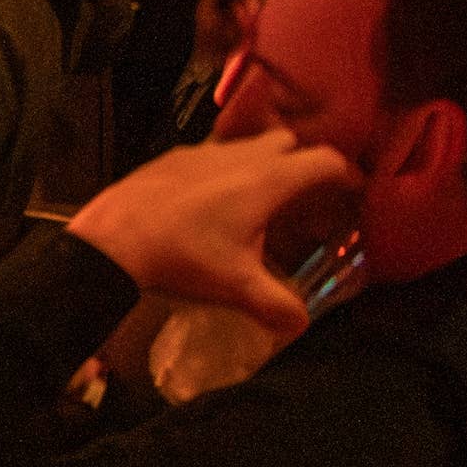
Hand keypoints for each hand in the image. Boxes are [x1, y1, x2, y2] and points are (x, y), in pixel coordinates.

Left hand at [66, 128, 360, 338]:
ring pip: (247, 144)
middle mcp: (237, 155)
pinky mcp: (172, 157)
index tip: (355, 193)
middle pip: (287, 142)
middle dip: (303, 163)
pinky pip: (213, 154)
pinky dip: (227, 170)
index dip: (346, 174)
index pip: (323, 160)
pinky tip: (216, 203)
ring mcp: (201, 151)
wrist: (112, 237)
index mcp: (265, 179)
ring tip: (264, 202)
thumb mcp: (238, 287)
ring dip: (263, 164)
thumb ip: (280, 307)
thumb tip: (302, 325)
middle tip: (310, 198)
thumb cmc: (183, 257)